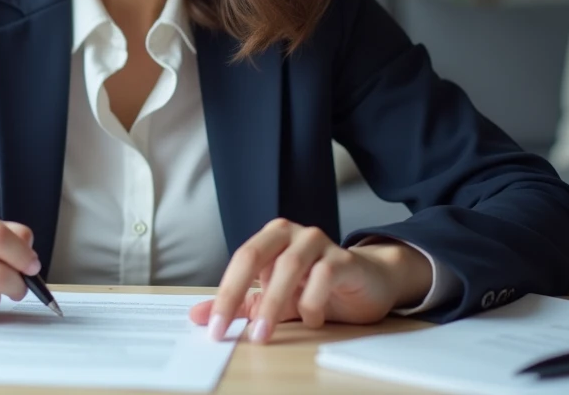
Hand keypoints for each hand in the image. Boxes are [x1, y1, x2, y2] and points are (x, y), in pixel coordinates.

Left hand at [187, 219, 431, 342]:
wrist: (368, 283)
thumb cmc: (319, 288)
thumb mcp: (276, 299)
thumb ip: (242, 305)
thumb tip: (200, 316)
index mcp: (271, 238)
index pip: (239, 261)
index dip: (223, 294)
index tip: (214, 329)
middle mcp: (291, 233)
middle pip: (253, 255)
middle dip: (235, 294)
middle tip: (226, 330)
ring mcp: (318, 241)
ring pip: (288, 266)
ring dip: (272, 304)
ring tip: (263, 334)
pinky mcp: (344, 258)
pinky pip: (323, 277)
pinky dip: (311, 303)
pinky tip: (311, 320)